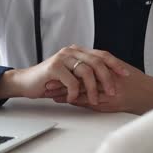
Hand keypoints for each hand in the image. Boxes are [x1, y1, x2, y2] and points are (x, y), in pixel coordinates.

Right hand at [0, 45, 128, 105]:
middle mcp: (72, 51)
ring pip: (86, 71)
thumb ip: (86, 75)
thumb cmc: (50, 81)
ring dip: (92, 89)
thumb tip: (108, 82)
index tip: (126, 74)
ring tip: (93, 101)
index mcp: (78, 51)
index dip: (115, 64)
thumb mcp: (71, 77)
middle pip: (97, 61)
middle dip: (107, 78)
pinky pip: (72, 81)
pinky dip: (75, 92)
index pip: (102, 55)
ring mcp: (63, 57)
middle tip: (112, 92)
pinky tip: (73, 99)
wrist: (26, 83)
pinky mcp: (54, 67)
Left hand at [50, 61, 152, 114]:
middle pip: (78, 81)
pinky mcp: (108, 105)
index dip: (68, 71)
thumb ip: (105, 66)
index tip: (55, 71)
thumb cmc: (137, 82)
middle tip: (47, 83)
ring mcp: (107, 95)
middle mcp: (106, 82)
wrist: (150, 94)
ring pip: (81, 93)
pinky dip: (76, 102)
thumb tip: (89, 64)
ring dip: (66, 94)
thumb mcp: (121, 69)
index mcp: (108, 70)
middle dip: (62, 82)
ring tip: (51, 94)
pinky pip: (89, 104)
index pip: (83, 70)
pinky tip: (66, 102)